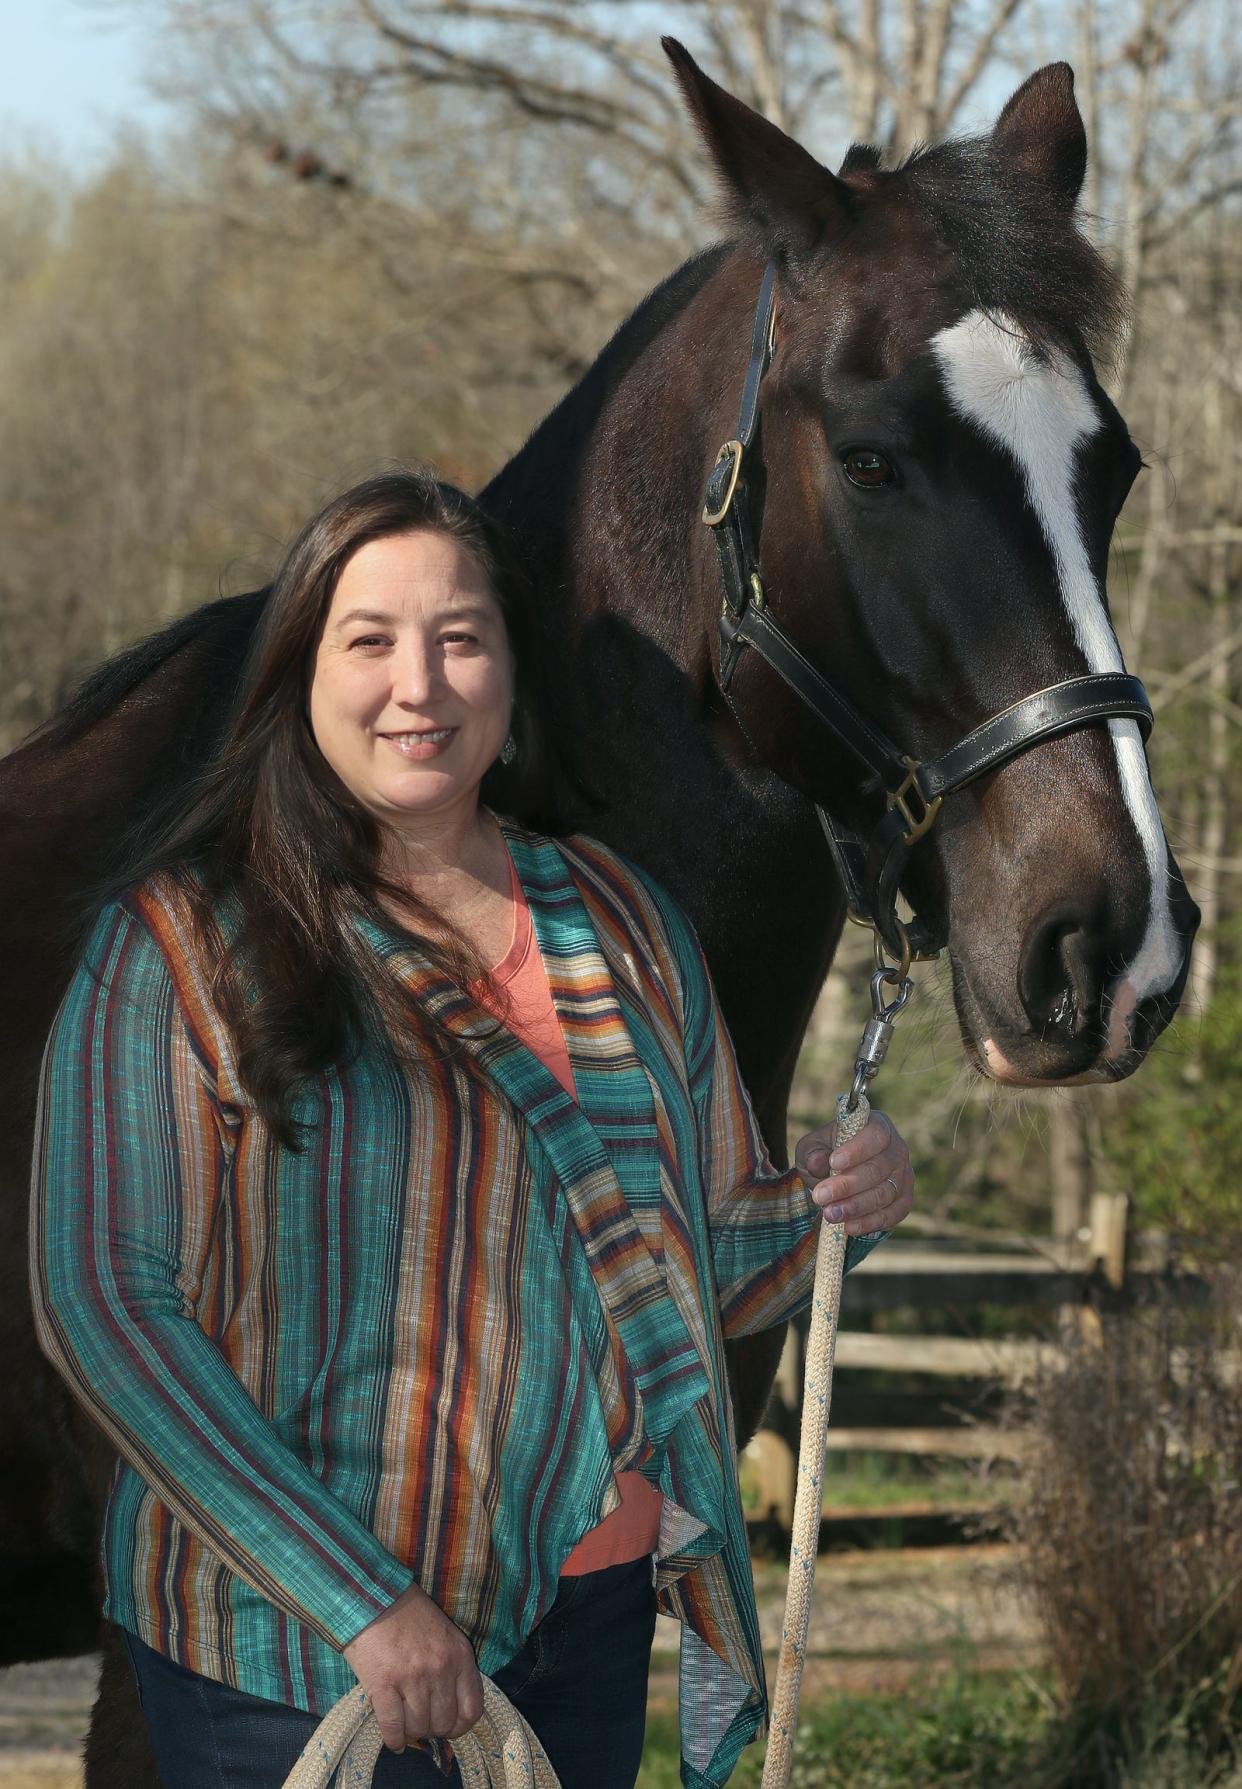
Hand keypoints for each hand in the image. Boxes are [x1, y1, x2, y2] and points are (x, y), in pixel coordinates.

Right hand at [343, 1579, 483, 1753]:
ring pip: (418, 1728)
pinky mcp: (384, 1685)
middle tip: (421, 1722)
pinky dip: (394, 1740)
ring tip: (405, 1724)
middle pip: (444, 1723)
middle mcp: (440, 1669)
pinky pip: (393, 1728)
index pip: (472, 1709)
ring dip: (411, 1732)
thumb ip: (452, 1665)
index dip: (460, 1726)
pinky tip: (393, 1740)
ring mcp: (413, 1678)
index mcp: (460, 1655)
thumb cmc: (408, 1613)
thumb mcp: (444, 1633)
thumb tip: (449, 1707)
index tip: (448, 1726)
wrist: (373, 1595)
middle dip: (432, 1729)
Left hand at [794, 1109, 913, 1235]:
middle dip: (847, 1185)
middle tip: (821, 1196)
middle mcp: (897, 1149)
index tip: (834, 1162)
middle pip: (878, 1169)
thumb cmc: (827, 1153)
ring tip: (830, 1214)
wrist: (838, 1174)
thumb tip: (818, 1162)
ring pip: (884, 1194)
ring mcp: (904, 1176)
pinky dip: (870, 1223)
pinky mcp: (904, 1200)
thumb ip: (813, 1152)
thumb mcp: (813, 1147)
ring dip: (855, 1207)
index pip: (875, 1135)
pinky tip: (849, 1227)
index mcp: (878, 1126)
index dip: (857, 1150)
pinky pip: (892, 1214)